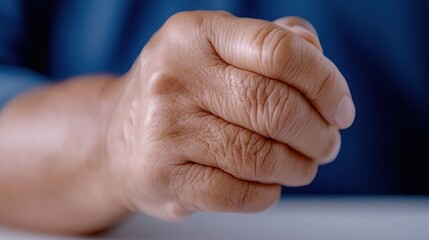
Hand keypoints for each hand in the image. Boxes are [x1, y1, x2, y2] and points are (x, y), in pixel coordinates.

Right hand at [105, 11, 354, 220]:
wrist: (118, 138)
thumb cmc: (183, 91)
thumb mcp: (216, 49)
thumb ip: (273, 43)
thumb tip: (317, 58)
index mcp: (195, 35)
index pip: (277, 50)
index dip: (324, 82)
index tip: (341, 109)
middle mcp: (175, 78)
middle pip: (274, 108)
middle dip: (318, 134)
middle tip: (327, 143)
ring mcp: (165, 130)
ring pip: (260, 157)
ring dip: (298, 167)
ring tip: (304, 165)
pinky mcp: (164, 176)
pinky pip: (237, 193)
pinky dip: (267, 193)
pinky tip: (270, 184)